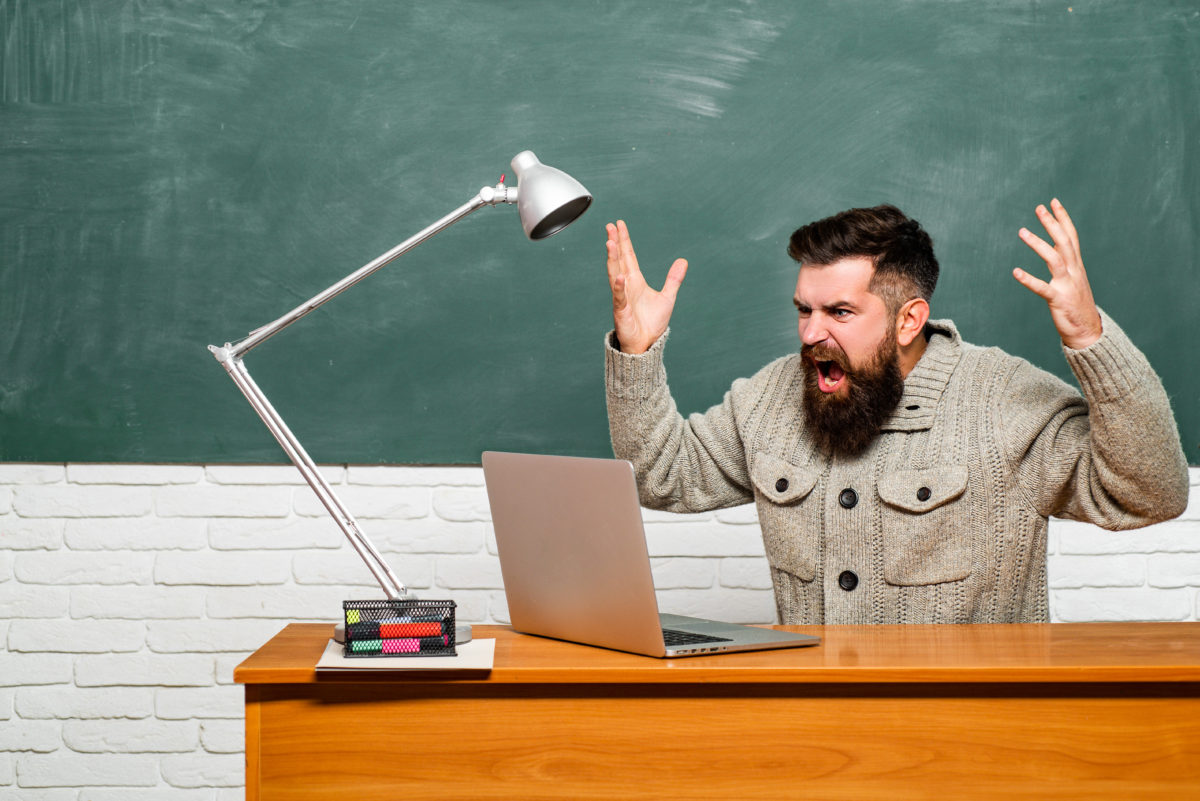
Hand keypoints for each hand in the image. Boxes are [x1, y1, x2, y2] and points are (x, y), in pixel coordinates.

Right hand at [605, 220, 687, 353]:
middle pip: (619, 260)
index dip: (624, 240)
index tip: (618, 225)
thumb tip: (683, 261)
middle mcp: (626, 286)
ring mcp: (622, 298)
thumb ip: (673, 279)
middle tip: (609, 226)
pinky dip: (619, 287)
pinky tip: (620, 276)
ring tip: (610, 243)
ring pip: (615, 274)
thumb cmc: (652, 323)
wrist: (646, 344)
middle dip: (614, 243)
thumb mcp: (667, 297)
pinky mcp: (621, 311)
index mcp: (635, 281)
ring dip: (612, 259)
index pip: (628, 256)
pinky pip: (619, 297)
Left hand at [1013, 199, 1102, 349]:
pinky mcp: (1058, 300)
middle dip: (1052, 223)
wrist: (1088, 332)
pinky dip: (1029, 280)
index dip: (1063, 218)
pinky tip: (1015, 272)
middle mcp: (1074, 272)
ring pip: (1054, 259)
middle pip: (1064, 242)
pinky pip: (1042, 288)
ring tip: (1022, 231)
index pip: (1071, 236)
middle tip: (1039, 207)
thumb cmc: (1077, 306)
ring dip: (1038, 244)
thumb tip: (1057, 250)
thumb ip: (1066, 265)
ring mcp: (1067, 285)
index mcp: (1077, 266)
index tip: (1053, 201)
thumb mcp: (1074, 281)